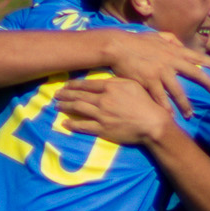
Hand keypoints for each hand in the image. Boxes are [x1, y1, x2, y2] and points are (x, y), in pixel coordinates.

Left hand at [53, 77, 172, 147]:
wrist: (153, 122)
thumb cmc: (146, 103)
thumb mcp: (132, 85)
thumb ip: (117, 83)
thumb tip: (104, 81)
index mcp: (110, 86)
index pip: (87, 84)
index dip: (74, 85)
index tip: (66, 85)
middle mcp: (103, 99)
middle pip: (79, 96)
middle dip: (65, 95)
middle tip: (56, 95)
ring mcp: (102, 115)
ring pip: (78, 109)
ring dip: (66, 107)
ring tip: (57, 106)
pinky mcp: (103, 129)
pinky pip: (84, 126)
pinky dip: (73, 124)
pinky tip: (65, 123)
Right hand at [100, 30, 209, 116]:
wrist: (119, 46)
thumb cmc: (137, 41)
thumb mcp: (157, 36)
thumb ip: (171, 40)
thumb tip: (180, 44)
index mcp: (174, 51)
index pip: (196, 57)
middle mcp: (171, 62)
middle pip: (194, 73)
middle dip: (207, 83)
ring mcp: (160, 73)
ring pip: (178, 91)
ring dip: (186, 104)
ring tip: (190, 115)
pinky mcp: (149, 82)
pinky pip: (160, 98)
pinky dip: (166, 108)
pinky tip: (171, 117)